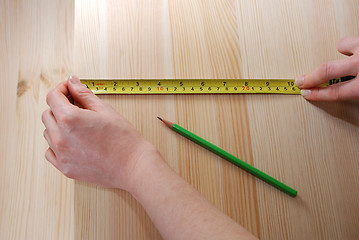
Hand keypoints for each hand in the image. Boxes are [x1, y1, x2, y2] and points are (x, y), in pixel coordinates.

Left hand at [42, 76, 157, 190]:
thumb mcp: (105, 110)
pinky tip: (73, 141)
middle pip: (48, 114)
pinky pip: (50, 151)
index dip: (61, 89)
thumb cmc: (124, 140)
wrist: (133, 166)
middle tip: (77, 105)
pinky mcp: (65, 168)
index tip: (69, 89)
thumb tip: (72, 82)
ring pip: (48, 132)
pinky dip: (57, 144)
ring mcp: (61, 155)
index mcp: (70, 119)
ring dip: (58, 125)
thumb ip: (84, 94)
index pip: (53, 97)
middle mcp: (60, 138)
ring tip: (79, 126)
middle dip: (60, 106)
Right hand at [296, 36, 358, 100]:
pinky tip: (351, 48)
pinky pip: (354, 40)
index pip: (335, 92)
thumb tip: (349, 93)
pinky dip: (349, 44)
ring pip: (343, 46)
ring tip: (337, 53)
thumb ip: (357, 92)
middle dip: (311, 77)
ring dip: (337, 52)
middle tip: (301, 80)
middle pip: (328, 71)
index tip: (307, 93)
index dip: (318, 94)